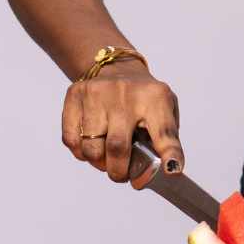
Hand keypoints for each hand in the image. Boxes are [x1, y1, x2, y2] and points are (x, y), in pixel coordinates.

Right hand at [60, 59, 182, 186]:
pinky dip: (81, 152)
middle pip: (117, 147)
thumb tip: (166, 171)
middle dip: (119, 171)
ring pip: (92, 149)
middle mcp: (126, 93)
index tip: (172, 170)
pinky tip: (91, 145)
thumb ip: (166, 140)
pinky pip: (72, 140)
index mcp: (156, 98)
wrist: (117, 68)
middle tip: (121, 175)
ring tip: (106, 159)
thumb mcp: (165, 110)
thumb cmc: (144, 98)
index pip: (164, 130)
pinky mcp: (76, 95)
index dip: (169, 153)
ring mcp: (98, 92)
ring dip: (99, 163)